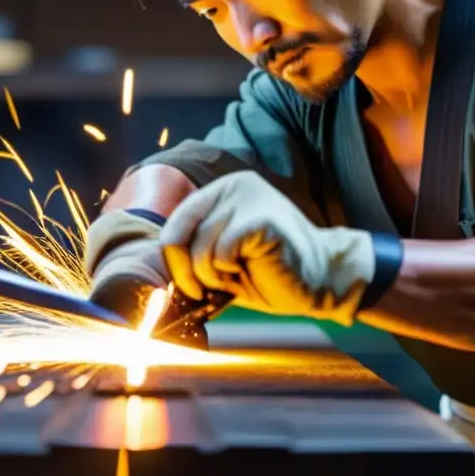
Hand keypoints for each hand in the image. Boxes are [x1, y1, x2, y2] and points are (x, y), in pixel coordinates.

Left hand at [159, 171, 376, 324]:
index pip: (174, 222)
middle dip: (184, 271)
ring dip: (210, 275)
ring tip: (234, 276)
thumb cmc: (270, 272)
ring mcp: (248, 198)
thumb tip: (153, 269)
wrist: (321, 280)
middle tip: (202, 289)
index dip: (172, 259)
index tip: (187, 283)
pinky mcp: (261, 218)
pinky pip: (221, 251)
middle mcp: (232, 185)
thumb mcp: (222, 256)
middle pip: (177, 232)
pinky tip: (250, 269)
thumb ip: (194, 250)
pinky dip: (228, 271)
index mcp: (220, 191)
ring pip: (199, 246)